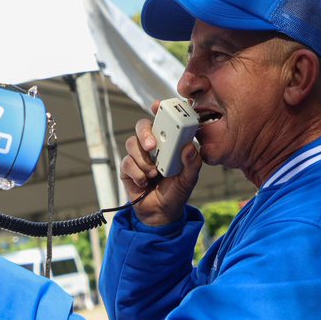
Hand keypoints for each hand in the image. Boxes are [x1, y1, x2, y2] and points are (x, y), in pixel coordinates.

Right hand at [120, 103, 201, 226]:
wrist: (161, 213)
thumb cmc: (176, 192)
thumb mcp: (190, 179)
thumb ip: (192, 163)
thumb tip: (188, 147)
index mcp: (168, 142)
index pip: (162, 120)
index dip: (158, 110)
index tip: (156, 106)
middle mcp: (152, 145)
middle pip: (142, 126)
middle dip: (145, 133)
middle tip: (152, 146)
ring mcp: (138, 156)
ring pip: (132, 143)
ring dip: (143, 160)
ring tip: (153, 174)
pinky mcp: (127, 168)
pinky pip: (127, 162)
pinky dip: (137, 173)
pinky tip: (144, 182)